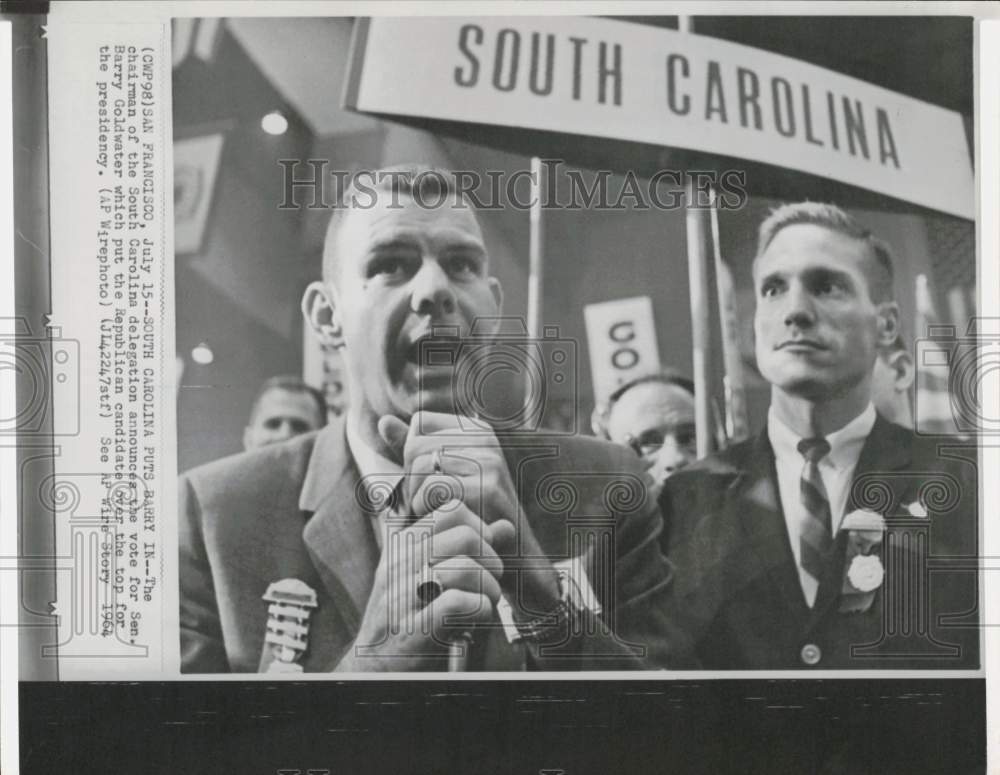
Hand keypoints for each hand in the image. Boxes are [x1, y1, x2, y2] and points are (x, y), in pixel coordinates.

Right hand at [335, 499, 503, 671]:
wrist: (375, 668)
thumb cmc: (408, 617)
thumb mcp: (429, 574)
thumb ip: (466, 548)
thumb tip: (504, 525)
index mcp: (402, 546)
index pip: (452, 510)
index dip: (480, 530)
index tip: (481, 557)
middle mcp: (399, 565)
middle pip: (466, 536)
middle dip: (491, 561)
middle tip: (487, 584)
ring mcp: (402, 597)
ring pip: (466, 568)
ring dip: (488, 590)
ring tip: (481, 604)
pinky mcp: (412, 630)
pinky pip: (459, 603)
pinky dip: (478, 612)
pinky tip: (471, 623)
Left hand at [379, 412, 560, 619]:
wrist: (511, 557)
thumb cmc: (470, 517)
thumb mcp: (440, 478)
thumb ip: (412, 450)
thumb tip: (383, 422)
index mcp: (475, 430)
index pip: (419, 425)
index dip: (412, 457)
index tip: (427, 485)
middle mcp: (486, 438)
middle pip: (416, 445)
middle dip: (410, 482)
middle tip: (424, 509)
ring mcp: (489, 460)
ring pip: (421, 466)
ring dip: (416, 499)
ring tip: (432, 517)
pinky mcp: (488, 487)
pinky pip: (433, 489)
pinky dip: (426, 511)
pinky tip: (440, 524)